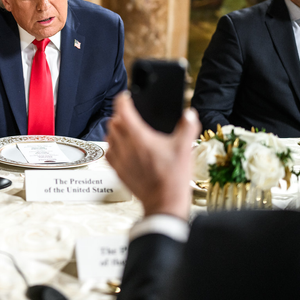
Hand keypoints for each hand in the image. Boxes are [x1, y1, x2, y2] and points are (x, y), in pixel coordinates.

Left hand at [105, 92, 200, 219]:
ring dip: (115, 131)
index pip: (123, 111)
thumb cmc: (172, 177)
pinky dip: (113, 147)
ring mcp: (120, 159)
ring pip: (109, 137)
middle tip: (129, 114)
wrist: (164, 202)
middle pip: (113, 123)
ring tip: (126, 130)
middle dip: (120, 115)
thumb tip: (190, 113)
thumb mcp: (184, 148)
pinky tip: (122, 149)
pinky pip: (109, 153)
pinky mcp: (118, 171)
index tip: (126, 97)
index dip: (123, 101)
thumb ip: (187, 127)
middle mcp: (125, 146)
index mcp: (139, 137)